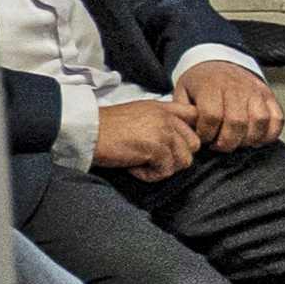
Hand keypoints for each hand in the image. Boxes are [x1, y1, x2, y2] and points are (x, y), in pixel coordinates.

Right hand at [86, 98, 201, 181]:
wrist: (88, 132)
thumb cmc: (108, 127)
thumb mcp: (139, 114)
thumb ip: (161, 122)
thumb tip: (177, 142)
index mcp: (164, 107)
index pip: (195, 116)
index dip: (189, 133)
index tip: (173, 144)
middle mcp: (168, 117)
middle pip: (193, 145)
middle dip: (176, 156)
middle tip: (152, 158)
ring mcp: (164, 132)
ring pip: (183, 161)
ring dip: (162, 168)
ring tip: (141, 163)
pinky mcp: (157, 149)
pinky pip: (165, 172)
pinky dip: (149, 175)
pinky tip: (133, 167)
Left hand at [172, 61, 284, 154]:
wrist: (220, 62)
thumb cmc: (201, 82)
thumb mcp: (182, 91)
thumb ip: (183, 112)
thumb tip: (185, 130)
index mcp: (211, 85)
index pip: (212, 116)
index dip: (206, 133)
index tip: (203, 137)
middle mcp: (236, 87)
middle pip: (236, 122)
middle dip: (227, 142)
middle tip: (220, 144)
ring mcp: (255, 91)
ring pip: (259, 121)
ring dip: (248, 139)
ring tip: (237, 141)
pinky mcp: (268, 96)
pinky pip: (277, 119)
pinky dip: (270, 134)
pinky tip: (256, 138)